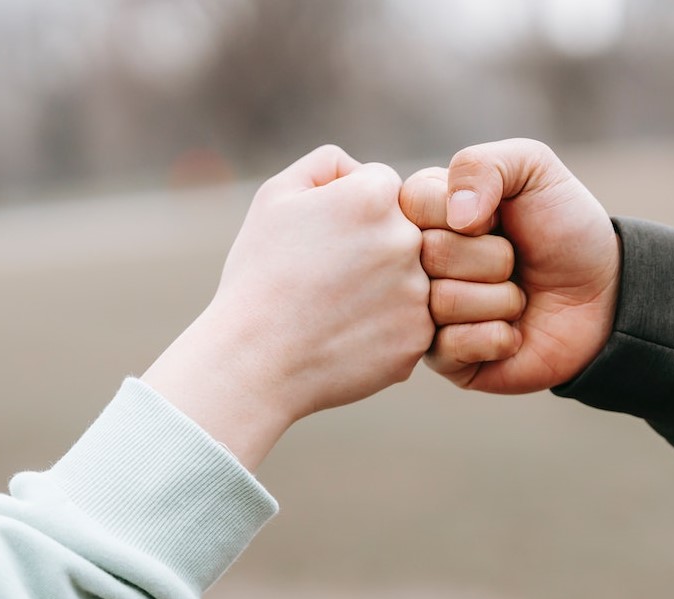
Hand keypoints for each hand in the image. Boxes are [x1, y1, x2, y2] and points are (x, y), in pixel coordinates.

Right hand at [144, 145, 432, 467]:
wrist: (254, 359)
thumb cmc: (259, 275)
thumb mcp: (276, 197)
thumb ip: (327, 165)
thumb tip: (361, 168)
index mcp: (375, 196)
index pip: (382, 187)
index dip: (348, 213)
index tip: (321, 241)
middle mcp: (407, 239)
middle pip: (403, 231)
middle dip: (371, 249)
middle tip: (327, 279)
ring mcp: (418, 292)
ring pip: (410, 278)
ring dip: (382, 289)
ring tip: (334, 309)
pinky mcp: (418, 337)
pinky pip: (410, 322)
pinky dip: (383, 329)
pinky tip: (345, 336)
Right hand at [399, 138, 619, 393]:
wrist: (606, 296)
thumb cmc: (565, 228)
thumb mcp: (532, 169)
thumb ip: (483, 165)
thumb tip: (455, 217)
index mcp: (425, 211)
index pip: (413, 203)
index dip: (466, 211)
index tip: (497, 217)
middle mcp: (416, 262)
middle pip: (430, 254)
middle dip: (493, 257)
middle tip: (515, 261)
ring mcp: (426, 312)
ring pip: (443, 302)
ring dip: (501, 299)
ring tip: (517, 296)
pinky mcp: (444, 359)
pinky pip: (452, 347)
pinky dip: (497, 336)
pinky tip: (513, 332)